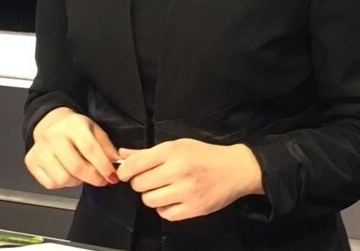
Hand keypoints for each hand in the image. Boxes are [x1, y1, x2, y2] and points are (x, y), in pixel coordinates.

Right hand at [24, 107, 119, 188]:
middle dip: (93, 178)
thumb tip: (116, 162)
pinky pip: (50, 183)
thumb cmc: (75, 129)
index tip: (112, 176)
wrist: (50, 124)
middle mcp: (53, 136)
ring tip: (81, 173)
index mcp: (72, 125)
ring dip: (77, 181)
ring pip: (62, 178)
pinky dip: (62, 184)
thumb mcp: (94, 130)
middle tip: (101, 180)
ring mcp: (40, 149)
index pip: (90, 149)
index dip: (103, 166)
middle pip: (75, 167)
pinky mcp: (31, 161)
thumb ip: (107, 146)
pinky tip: (66, 173)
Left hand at [116, 139, 263, 221]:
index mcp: (173, 151)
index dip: (125, 171)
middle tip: (152, 180)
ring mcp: (187, 191)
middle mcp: (178, 170)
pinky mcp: (194, 208)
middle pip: (139, 184)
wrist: (236, 169)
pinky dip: (165, 208)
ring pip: (149, 200)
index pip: (136, 163)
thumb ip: (148, 152)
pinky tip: (173, 199)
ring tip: (163, 189)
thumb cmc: (205, 155)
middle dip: (141, 183)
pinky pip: (165, 214)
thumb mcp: (178, 145)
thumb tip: (122, 154)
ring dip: (152, 196)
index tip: (125, 174)